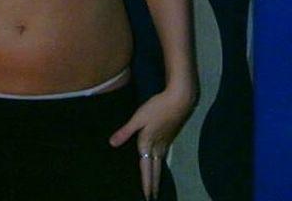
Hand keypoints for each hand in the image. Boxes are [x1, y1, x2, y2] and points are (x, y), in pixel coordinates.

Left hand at [109, 85, 195, 199]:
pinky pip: (164, 155)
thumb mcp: (138, 118)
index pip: (146, 169)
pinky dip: (161, 163)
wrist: (180, 100)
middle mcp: (158, 147)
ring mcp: (166, 142)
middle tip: (153, 197)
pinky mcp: (171, 136)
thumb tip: (112, 144)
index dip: (146, 183)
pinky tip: (160, 160)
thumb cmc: (157, 108)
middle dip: (154, 184)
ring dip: (158, 175)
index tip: (147, 196)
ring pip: (161, 163)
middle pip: (156, 170)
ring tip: (156, 184)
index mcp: (148, 144)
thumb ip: (125, 131)